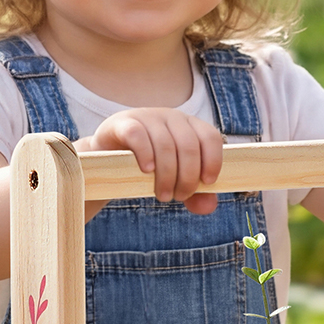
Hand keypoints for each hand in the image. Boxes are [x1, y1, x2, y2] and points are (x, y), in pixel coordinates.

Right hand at [81, 108, 222, 211]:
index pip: (210, 137)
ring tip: (163, 195)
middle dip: (187, 177)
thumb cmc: (151, 169)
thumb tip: (208, 206)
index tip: (207, 182)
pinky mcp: (124, 123)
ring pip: (165, 144)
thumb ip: (196, 195)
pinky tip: (147, 171)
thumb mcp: (176, 181)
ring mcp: (147, 117)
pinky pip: (138, 135)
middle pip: (189, 146)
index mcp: (190, 127)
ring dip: (167, 175)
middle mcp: (171, 117)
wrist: (111, 159)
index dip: (213, 161)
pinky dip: (146, 155)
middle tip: (178, 197)